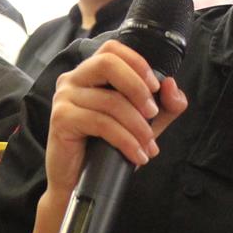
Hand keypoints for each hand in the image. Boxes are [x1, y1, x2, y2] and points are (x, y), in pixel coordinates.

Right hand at [45, 40, 187, 198]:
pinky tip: (137, 155)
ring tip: (149, 146)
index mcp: (89, 74)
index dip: (137, 63)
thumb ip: (164, 106)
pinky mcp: (61, 119)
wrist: (76, 183)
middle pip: (108, 63)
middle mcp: (72, 79)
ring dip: (137, 125)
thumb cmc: (104, 150)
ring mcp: (64, 98)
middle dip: (137, 87)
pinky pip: (101, 123)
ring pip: (109, 100)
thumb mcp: (142, 124)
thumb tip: (171, 86)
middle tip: (153, 113)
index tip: (155, 87)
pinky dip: (125, 140)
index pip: (112, 49)